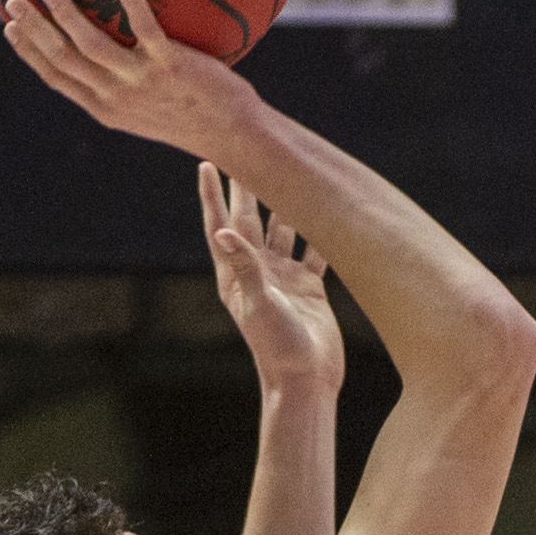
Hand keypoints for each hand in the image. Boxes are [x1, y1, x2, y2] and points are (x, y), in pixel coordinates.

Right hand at [3, 0, 257, 153]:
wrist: (232, 132)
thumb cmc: (194, 113)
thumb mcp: (150, 106)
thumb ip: (126, 80)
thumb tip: (115, 47)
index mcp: (107, 107)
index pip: (57, 78)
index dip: (30, 53)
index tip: (9, 28)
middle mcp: (117, 97)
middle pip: (63, 60)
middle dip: (34, 31)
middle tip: (12, 0)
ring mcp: (142, 82)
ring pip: (92, 47)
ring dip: (67, 18)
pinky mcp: (170, 66)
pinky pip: (145, 29)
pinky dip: (131, 2)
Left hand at [200, 162, 344, 390]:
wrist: (306, 380)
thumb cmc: (277, 348)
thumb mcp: (259, 305)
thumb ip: (245, 267)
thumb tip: (223, 231)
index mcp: (237, 275)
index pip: (222, 225)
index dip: (214, 195)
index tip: (208, 163)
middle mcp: (259, 271)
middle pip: (253, 220)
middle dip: (251, 189)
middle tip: (249, 154)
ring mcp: (285, 278)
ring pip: (286, 231)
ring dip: (287, 205)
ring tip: (291, 174)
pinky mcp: (310, 287)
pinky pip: (316, 251)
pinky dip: (321, 232)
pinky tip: (327, 212)